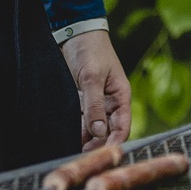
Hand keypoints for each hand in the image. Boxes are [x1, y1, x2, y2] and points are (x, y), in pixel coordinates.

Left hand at [61, 29, 131, 151]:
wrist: (75, 32)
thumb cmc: (90, 50)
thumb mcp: (92, 78)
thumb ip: (94, 105)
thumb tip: (99, 132)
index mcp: (121, 96)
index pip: (122, 127)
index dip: (114, 143)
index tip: (101, 157)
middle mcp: (110, 102)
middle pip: (108, 131)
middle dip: (97, 145)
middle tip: (82, 158)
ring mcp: (96, 101)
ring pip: (94, 128)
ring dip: (85, 139)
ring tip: (72, 150)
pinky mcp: (82, 99)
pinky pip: (82, 120)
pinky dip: (77, 129)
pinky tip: (68, 136)